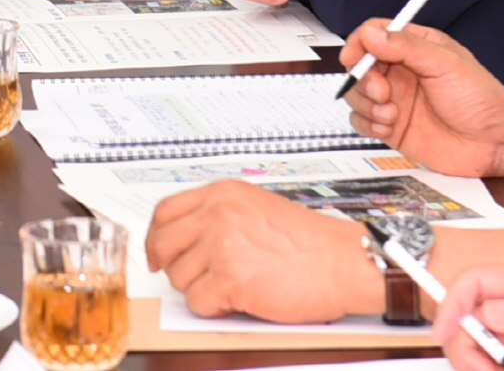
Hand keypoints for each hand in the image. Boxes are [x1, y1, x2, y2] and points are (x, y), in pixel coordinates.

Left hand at [144, 180, 374, 323]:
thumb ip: (221, 215)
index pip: (165, 211)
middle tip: (196, 280)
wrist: (347, 263)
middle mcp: (218, 213)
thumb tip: (188, 237)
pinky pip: (198, 303)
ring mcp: (222, 244)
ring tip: (233, 288)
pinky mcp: (230, 277)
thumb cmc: (313, 244)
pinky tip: (238, 301)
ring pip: (179, 278)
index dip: (156, 238)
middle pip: (163, 244)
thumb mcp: (258, 209)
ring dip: (202, 290)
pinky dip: (214, 309)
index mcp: (223, 193)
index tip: (157, 254)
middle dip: (175, 268)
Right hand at [339, 21, 503, 179]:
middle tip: (383, 92)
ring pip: (357, 95)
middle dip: (363, 79)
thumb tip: (370, 35)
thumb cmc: (483, 100)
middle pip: (359, 66)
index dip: (359, 43)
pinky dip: (368, 124)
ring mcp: (395, 101)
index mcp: (415, 48)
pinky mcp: (392, 128)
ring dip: (366, 104)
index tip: (355, 57)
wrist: (496, 144)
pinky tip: (389, 127)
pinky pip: (362, 122)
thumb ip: (406, 47)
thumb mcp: (446, 64)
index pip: (374, 34)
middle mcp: (401, 73)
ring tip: (391, 113)